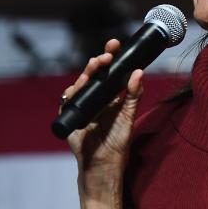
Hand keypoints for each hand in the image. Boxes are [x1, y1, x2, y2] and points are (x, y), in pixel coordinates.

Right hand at [63, 39, 143, 185]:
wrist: (104, 163)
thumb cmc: (117, 141)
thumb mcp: (128, 116)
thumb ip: (134, 95)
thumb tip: (139, 72)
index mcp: (108, 95)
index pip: (108, 71)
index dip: (110, 57)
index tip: (116, 44)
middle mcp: (94, 97)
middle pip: (93, 74)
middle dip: (98, 61)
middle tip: (107, 53)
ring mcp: (81, 105)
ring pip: (80, 83)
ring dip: (87, 73)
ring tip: (97, 65)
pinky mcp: (70, 115)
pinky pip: (68, 100)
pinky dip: (73, 92)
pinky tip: (79, 87)